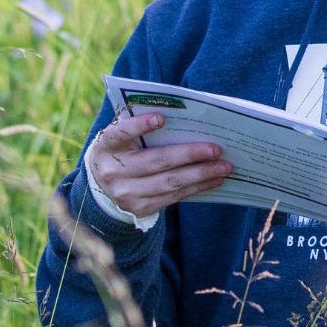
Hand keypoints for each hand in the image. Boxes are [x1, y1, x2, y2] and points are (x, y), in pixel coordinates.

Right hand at [85, 112, 233, 218]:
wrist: (102, 187)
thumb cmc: (121, 150)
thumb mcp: (121, 136)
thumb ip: (141, 126)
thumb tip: (184, 117)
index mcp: (106, 145)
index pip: (120, 132)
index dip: (139, 126)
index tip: (161, 118)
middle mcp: (113, 171)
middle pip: (156, 161)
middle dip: (189, 155)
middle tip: (216, 149)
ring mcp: (126, 193)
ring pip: (169, 183)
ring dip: (200, 174)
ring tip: (224, 167)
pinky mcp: (140, 208)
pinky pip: (173, 197)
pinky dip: (196, 187)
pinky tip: (214, 180)